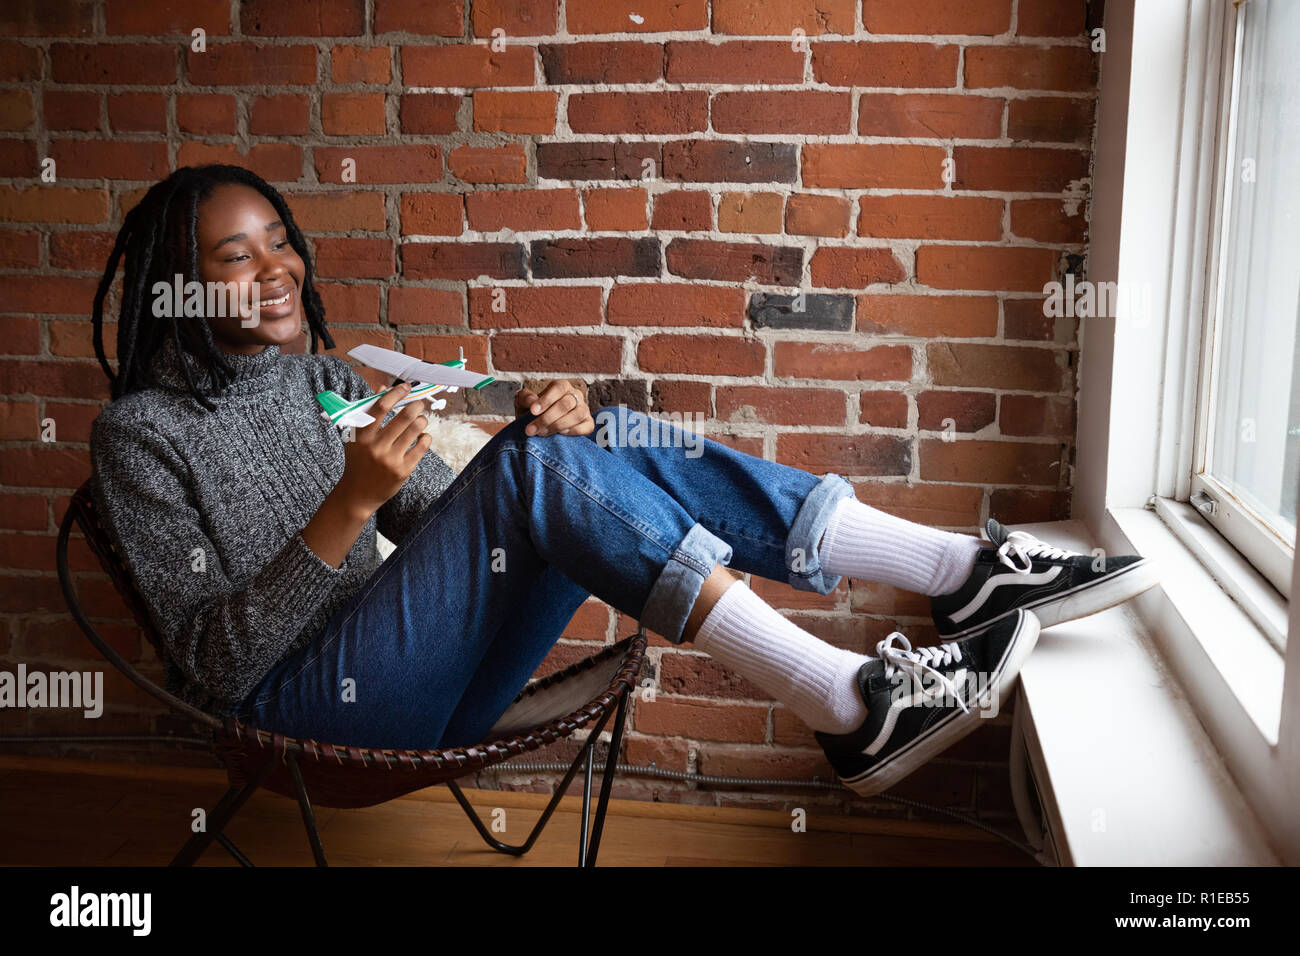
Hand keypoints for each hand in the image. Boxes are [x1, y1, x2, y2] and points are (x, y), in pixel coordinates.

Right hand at [334, 383, 432, 519]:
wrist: (358, 493)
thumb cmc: (358, 460)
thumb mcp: (357, 436)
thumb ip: (370, 412)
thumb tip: (384, 387)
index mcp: (363, 434)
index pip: (381, 406)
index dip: (396, 393)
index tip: (405, 387)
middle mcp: (376, 446)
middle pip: (404, 416)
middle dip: (416, 405)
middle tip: (418, 404)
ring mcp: (391, 459)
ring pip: (416, 429)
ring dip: (422, 420)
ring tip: (420, 420)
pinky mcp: (403, 470)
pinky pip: (423, 446)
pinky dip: (425, 437)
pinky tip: (422, 436)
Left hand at [514, 379, 594, 437]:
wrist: (541, 427)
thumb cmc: (534, 412)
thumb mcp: (523, 403)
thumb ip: (525, 398)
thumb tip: (532, 402)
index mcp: (561, 386)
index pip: (558, 389)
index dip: (546, 400)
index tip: (533, 411)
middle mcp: (575, 395)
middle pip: (565, 404)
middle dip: (547, 418)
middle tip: (531, 430)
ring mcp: (584, 409)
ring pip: (576, 415)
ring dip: (558, 425)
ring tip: (542, 433)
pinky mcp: (588, 423)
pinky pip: (586, 427)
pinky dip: (575, 431)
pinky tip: (561, 434)